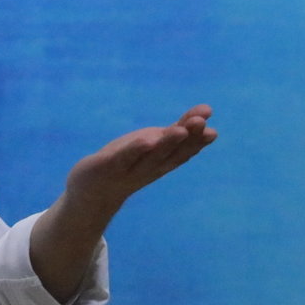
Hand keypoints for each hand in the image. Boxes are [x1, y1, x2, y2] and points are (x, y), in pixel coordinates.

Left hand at [64, 104, 217, 213]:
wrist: (91, 191)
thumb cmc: (126, 162)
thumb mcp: (152, 143)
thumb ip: (175, 130)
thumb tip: (206, 113)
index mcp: (162, 161)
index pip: (183, 151)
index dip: (198, 141)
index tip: (213, 130)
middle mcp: (150, 168)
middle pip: (172, 153)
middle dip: (188, 138)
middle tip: (202, 123)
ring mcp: (130, 169)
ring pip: (151, 156)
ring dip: (167, 143)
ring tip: (181, 129)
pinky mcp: (108, 166)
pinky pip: (124, 158)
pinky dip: (135, 151)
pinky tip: (146, 141)